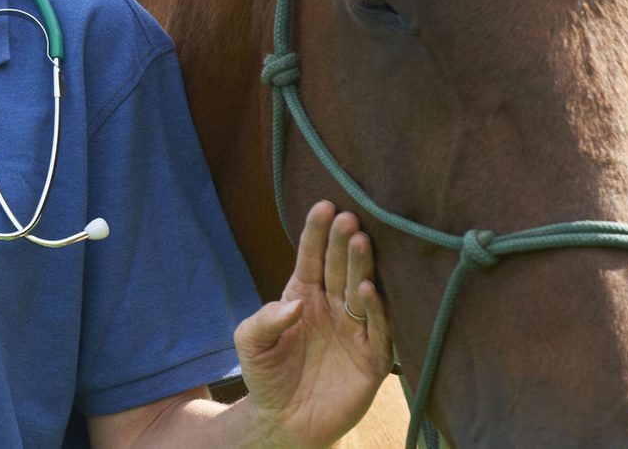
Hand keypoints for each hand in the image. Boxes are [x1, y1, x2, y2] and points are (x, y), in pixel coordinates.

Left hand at [233, 201, 392, 448]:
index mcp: (303, 296)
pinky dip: (375, 309)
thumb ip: (264, 320)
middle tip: (348, 218)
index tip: (323, 205)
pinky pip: (377, 329)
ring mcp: (354, 330)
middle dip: (343, 242)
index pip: (311, 257)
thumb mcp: (250, 344)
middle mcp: (333, 307)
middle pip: (339, 267)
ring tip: (360, 240)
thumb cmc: (266, 376)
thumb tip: (295, 303)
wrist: (285, 422)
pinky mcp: (372, 358)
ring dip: (361, 266)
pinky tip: (368, 288)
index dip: (316, 233)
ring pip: (360, 290)